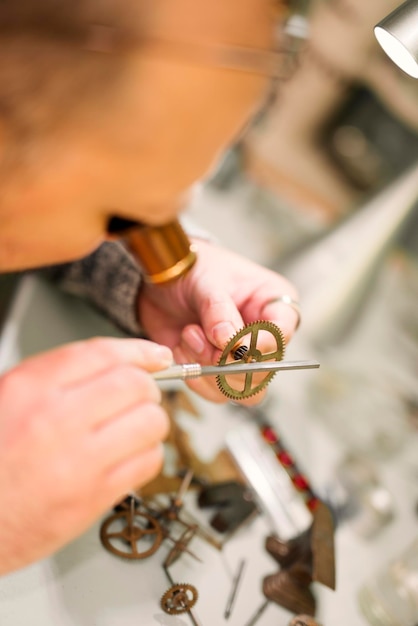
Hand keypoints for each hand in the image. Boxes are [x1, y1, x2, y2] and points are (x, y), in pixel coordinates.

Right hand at [0, 337, 171, 574]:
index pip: (103, 354)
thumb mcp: (9, 399)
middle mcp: (54, 419)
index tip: (157, 356)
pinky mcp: (93, 497)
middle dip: (148, 387)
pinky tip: (129, 456)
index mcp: (28, 388)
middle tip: (141, 397)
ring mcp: (76, 460)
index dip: (140, 351)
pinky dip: (148, 454)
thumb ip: (59, 376)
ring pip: (150, 421)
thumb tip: (120, 361)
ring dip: (151, 421)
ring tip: (134, 428)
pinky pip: (148, 462)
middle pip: (135, 384)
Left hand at [138, 240, 299, 401]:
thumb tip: (233, 345)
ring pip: (242, 390)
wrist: (162, 281)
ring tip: (189, 335)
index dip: (261, 346)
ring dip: (209, 369)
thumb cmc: (193, 270)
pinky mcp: (217, 372)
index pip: (282, 334)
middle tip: (202, 337)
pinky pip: (214, 392)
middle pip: (264, 371)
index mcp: (274, 306)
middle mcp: (263, 336)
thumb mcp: (207, 281)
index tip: (236, 345)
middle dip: (229, 362)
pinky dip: (195, 375)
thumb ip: (219, 311)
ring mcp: (240, 358)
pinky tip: (182, 347)